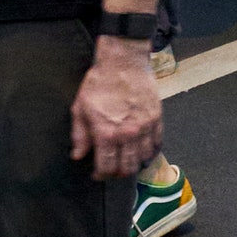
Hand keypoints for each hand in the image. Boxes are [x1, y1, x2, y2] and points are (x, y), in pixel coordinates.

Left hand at [70, 38, 162, 179]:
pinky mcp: (157, 118)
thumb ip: (79, 135)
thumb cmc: (99, 83)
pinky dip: (151, 152)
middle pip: (127, 166)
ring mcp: (145, 126)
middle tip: (112, 170)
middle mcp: (128, 133)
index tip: (97, 174)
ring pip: (144, 157)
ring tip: (127, 162)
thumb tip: (78, 155)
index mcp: (106, 132)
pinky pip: (157, 143)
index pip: (106, 166)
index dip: (101, 174)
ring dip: (135, 164)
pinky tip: (143, 152)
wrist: (124, 62)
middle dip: (118, 173)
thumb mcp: (80, 108)